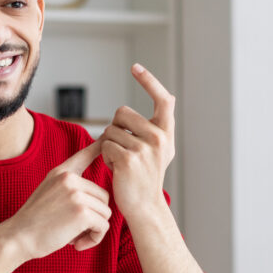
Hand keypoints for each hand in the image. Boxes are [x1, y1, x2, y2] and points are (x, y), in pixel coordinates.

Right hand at [2, 141, 111, 259]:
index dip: (97, 147)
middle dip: (94, 216)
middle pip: (104, 197)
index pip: (83, 156)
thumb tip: (94, 196)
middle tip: (75, 230)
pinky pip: (103, 226)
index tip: (106, 135)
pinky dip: (94, 238)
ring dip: (94, 229)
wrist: (17, 238)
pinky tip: (78, 244)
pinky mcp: (82, 212)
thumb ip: (67, 188)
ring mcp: (76, 194)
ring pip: (105, 212)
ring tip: (75, 237)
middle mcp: (69, 179)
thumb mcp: (48, 194)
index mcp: (60, 173)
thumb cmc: (33, 223)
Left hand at [98, 63, 175, 223]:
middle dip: (115, 127)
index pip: (163, 99)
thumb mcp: (160, 149)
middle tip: (123, 148)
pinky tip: (115, 168)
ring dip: (108, 144)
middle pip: (122, 112)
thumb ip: (160, 125)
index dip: (149, 81)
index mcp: (166, 132)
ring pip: (110, 130)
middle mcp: (159, 138)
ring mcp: (144, 149)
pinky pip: (104, 144)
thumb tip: (168, 96)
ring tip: (120, 161)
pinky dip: (104, 156)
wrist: (144, 206)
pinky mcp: (128, 159)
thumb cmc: (146, 176)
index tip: (136, 67)